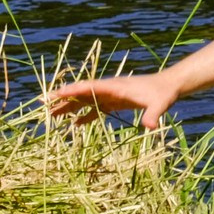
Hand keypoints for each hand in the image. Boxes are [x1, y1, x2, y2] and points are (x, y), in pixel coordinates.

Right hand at [44, 72, 181, 128]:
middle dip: (63, 98)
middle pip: (82, 93)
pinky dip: (85, 116)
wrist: (170, 86)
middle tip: (43, 104)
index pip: (89, 87)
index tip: (56, 94)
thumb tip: (150, 127)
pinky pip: (97, 109)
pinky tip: (75, 125)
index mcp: (115, 86)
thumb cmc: (164, 93)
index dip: (72, 90)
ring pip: (86, 101)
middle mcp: (109, 89)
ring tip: (52, 116)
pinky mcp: (116, 102)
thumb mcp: (160, 104)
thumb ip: (153, 114)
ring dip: (70, 108)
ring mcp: (111, 96)